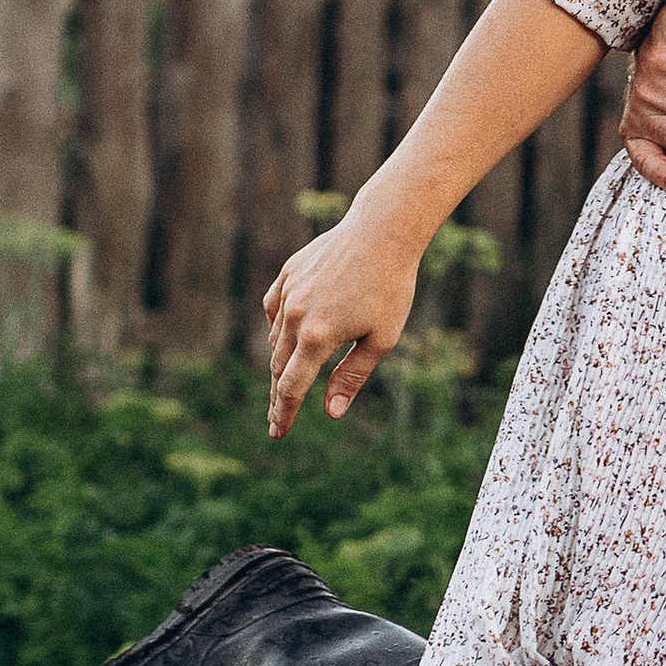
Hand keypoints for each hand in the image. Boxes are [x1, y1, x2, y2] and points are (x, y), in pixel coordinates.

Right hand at [263, 211, 420, 435]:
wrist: (383, 231)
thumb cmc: (390, 287)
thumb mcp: (381, 339)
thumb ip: (352, 377)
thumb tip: (331, 412)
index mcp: (318, 337)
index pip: (291, 387)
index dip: (283, 414)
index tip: (277, 434)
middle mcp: (295, 316)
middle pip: (278, 367)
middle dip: (279, 395)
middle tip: (278, 418)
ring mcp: (288, 292)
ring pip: (276, 339)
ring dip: (281, 362)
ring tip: (288, 380)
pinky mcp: (288, 274)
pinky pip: (275, 310)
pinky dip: (279, 327)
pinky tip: (289, 336)